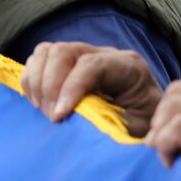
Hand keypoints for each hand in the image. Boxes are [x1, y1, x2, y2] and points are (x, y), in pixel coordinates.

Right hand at [21, 43, 162, 135]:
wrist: (148, 121)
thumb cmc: (142, 127)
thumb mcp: (132, 129)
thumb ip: (105, 121)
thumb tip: (72, 119)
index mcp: (128, 67)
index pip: (91, 65)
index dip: (70, 88)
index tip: (59, 116)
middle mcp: (106, 54)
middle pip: (64, 52)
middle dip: (50, 85)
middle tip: (52, 116)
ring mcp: (85, 55)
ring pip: (47, 52)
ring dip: (38, 81)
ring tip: (43, 109)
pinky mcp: (68, 63)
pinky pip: (39, 59)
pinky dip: (32, 80)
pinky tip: (39, 102)